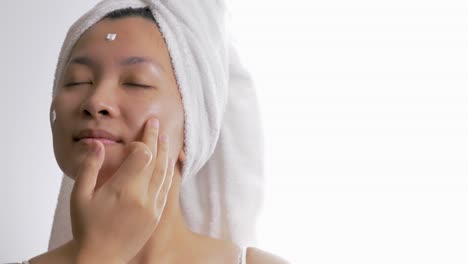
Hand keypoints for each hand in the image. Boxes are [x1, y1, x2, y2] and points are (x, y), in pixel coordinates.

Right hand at [70, 118, 174, 262]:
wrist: (99, 257)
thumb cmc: (86, 227)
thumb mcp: (79, 196)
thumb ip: (89, 167)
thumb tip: (96, 144)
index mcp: (124, 189)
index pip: (143, 155)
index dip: (141, 143)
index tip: (135, 138)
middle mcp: (143, 197)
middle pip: (156, 160)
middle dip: (157, 139)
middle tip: (157, 122)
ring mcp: (152, 207)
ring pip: (165, 174)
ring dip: (166, 154)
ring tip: (166, 139)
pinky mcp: (156, 216)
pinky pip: (166, 189)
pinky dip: (169, 173)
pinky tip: (169, 165)